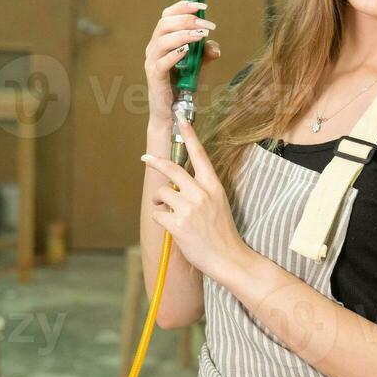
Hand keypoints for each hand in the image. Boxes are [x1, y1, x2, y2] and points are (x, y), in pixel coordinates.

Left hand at [141, 119, 252, 281]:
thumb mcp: (218, 205)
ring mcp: (190, 208)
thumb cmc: (222, 234)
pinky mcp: (178, 223)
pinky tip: (171, 227)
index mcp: (214, 186)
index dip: (189, 135)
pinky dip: (160, 218)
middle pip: (172, 169)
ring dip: (159, 200)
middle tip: (146, 157)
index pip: (200, 154)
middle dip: (156, 162)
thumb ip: (201, 192)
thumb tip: (177, 185)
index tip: (180, 118)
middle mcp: (202, 193)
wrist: (229, 258)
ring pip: (162, 192)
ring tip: (166, 209)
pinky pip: (158, 213)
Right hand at [144, 0, 219, 124]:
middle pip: (165, 24)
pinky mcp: (154, 77)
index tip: (201, 5)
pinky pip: (162, 62)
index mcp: (162, 39)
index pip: (167, 15)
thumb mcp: (200, 65)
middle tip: (207, 24)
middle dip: (187, 20)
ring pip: (163, 40)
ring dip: (184, 34)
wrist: (175, 111)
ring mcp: (152, 62)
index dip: (183, 7)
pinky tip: (188, 51)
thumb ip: (206, 52)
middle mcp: (154, 47)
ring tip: (201, 35)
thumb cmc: (185, 85)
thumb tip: (213, 45)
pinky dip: (175, 54)